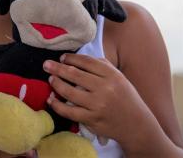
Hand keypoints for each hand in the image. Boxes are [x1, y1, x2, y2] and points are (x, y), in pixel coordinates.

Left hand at [43, 54, 158, 147]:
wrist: (136, 124)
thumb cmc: (125, 97)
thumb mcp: (119, 77)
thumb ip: (102, 66)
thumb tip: (78, 59)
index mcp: (112, 75)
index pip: (87, 62)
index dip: (72, 58)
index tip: (62, 57)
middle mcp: (105, 89)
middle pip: (75, 75)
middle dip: (58, 68)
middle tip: (46, 64)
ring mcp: (97, 105)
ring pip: (70, 92)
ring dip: (56, 84)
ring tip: (50, 79)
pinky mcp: (92, 119)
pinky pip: (70, 111)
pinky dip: (57, 105)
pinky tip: (51, 100)